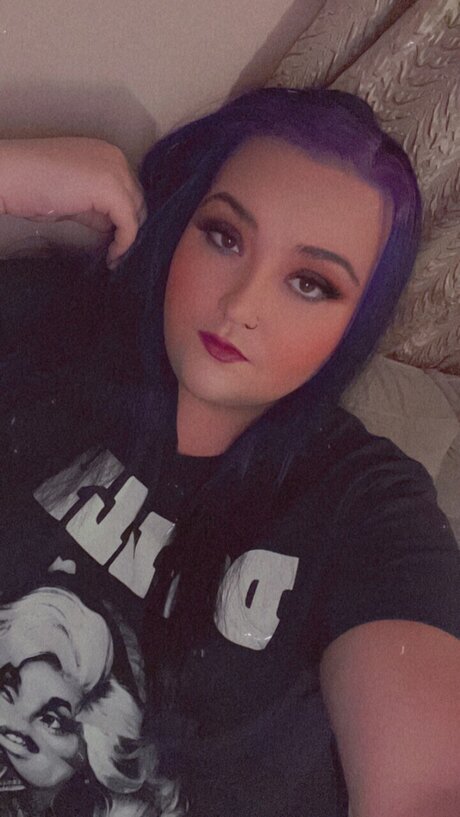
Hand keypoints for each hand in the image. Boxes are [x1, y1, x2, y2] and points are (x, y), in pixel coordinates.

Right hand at [0, 137, 146, 266]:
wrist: (7, 175)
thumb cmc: (29, 185)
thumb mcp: (72, 197)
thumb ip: (95, 208)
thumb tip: (110, 227)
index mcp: (105, 154)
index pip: (128, 190)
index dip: (123, 217)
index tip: (113, 240)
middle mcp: (115, 157)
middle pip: (137, 200)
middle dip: (128, 227)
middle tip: (115, 251)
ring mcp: (114, 170)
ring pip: (137, 212)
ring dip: (128, 237)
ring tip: (113, 257)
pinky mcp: (110, 188)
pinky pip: (129, 223)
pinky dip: (124, 243)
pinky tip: (112, 257)